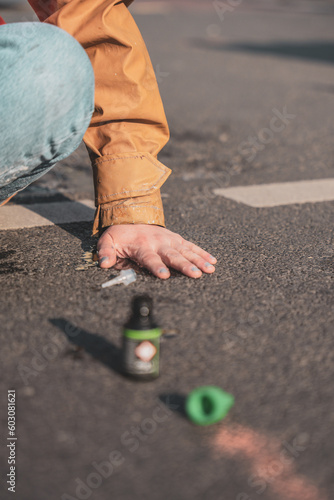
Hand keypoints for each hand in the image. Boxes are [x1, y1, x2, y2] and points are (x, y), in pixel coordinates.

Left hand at [97, 224, 216, 278]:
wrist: (132, 215)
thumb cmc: (121, 234)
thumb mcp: (107, 241)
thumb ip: (105, 252)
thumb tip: (103, 263)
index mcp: (141, 246)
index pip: (149, 258)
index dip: (156, 267)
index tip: (164, 275)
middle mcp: (158, 243)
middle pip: (172, 256)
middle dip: (184, 265)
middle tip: (195, 274)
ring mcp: (170, 240)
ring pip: (186, 251)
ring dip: (198, 260)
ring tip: (209, 270)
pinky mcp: (177, 239)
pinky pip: (191, 246)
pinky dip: (202, 253)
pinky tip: (213, 261)